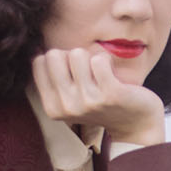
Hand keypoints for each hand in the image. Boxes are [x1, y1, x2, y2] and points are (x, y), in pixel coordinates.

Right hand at [31, 48, 165, 147]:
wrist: (136, 123)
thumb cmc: (102, 102)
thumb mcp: (70, 95)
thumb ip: (53, 76)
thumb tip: (34, 47)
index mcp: (52, 108)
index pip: (39, 61)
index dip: (58, 60)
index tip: (73, 75)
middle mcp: (66, 107)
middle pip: (54, 55)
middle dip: (72, 57)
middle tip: (88, 74)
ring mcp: (88, 102)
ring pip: (77, 54)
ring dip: (91, 59)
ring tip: (101, 76)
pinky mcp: (110, 95)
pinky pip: (99, 59)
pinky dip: (107, 60)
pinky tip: (113, 75)